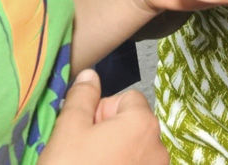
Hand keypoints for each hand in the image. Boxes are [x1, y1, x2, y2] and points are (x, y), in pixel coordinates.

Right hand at [39, 68, 167, 164]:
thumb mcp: (68, 131)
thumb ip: (82, 98)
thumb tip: (91, 74)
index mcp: (143, 123)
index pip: (128, 99)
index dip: (103, 111)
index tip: (84, 131)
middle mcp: (159, 146)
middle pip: (133, 125)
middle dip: (109, 133)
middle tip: (83, 153)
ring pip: (135, 150)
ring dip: (116, 154)